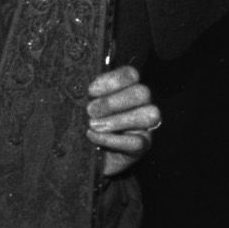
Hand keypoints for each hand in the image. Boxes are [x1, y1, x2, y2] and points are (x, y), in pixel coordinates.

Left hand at [84, 62, 160, 177]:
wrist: (81, 152)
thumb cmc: (81, 121)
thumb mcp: (80, 103)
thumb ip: (85, 93)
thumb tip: (82, 87)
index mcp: (126, 87)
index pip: (131, 74)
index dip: (113, 80)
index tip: (91, 91)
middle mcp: (141, 103)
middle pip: (142, 93)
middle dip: (113, 102)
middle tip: (90, 111)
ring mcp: (145, 125)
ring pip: (148, 115)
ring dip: (117, 120)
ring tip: (92, 125)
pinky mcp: (142, 146)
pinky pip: (137, 142)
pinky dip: (112, 139)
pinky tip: (93, 137)